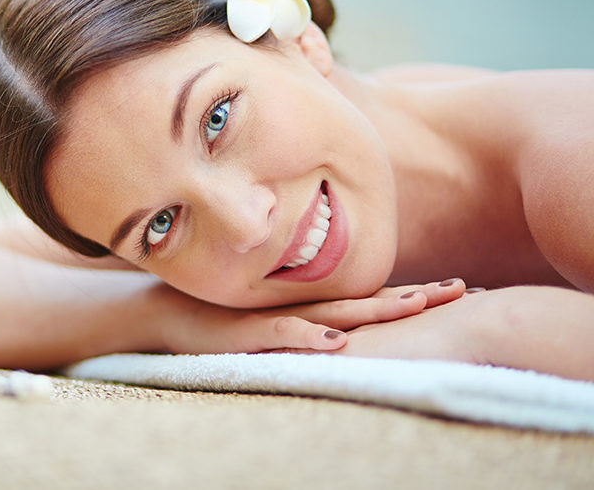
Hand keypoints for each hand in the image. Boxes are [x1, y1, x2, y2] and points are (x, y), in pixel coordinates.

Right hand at [150, 279, 465, 354]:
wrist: (169, 313)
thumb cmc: (223, 319)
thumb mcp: (272, 323)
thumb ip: (306, 324)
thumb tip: (342, 334)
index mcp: (312, 307)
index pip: (372, 299)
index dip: (414, 294)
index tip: (458, 289)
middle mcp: (303, 307)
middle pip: (368, 301)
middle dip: (415, 296)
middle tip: (461, 289)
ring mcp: (278, 317)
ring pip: (335, 312)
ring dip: (376, 309)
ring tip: (416, 304)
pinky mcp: (250, 331)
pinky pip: (284, 334)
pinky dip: (310, 337)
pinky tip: (335, 341)